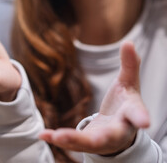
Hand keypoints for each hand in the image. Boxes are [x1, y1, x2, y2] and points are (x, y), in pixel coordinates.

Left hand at [39, 41, 149, 155]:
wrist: (119, 132)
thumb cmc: (124, 105)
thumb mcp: (128, 84)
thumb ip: (129, 65)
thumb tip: (129, 42)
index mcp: (129, 115)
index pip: (136, 115)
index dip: (140, 117)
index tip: (145, 122)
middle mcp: (117, 132)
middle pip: (110, 135)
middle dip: (100, 138)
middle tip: (94, 139)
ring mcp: (100, 141)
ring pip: (87, 143)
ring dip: (72, 140)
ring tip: (57, 136)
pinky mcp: (85, 144)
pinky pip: (71, 144)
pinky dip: (56, 139)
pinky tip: (43, 135)